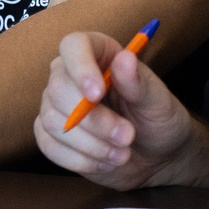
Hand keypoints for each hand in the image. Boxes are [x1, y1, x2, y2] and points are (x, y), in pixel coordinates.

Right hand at [33, 30, 198, 189]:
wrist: (158, 157)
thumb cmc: (159, 120)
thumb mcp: (158, 101)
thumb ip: (139, 83)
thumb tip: (124, 59)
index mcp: (99, 54)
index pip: (73, 46)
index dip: (80, 67)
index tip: (96, 94)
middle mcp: (72, 75)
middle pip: (58, 89)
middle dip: (94, 120)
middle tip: (127, 136)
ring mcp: (58, 106)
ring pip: (52, 121)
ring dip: (89, 144)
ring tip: (122, 153)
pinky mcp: (53, 136)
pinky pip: (49, 146)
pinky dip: (79, 159)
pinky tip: (105, 162)